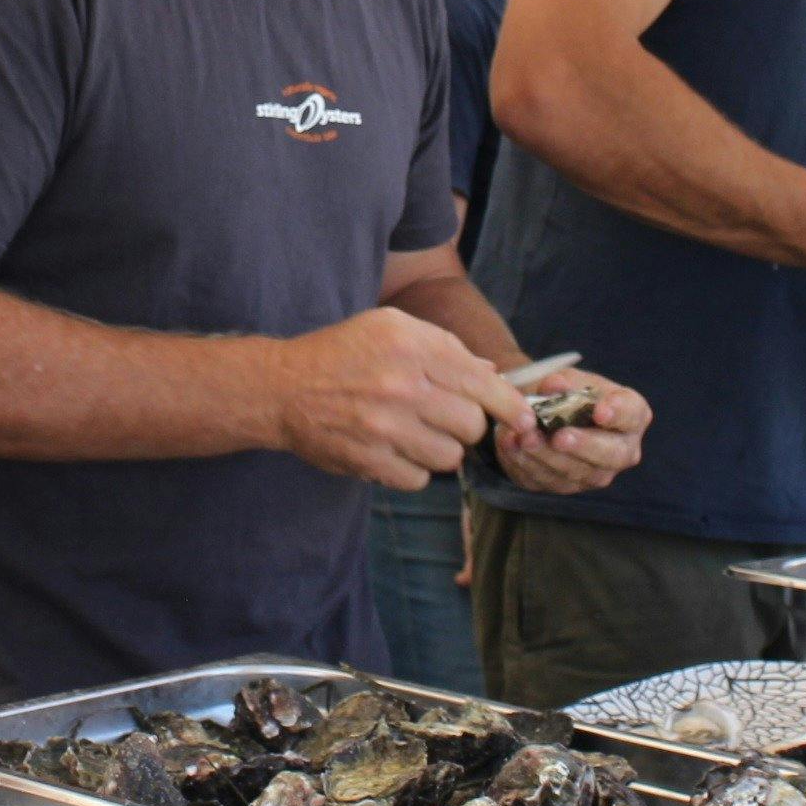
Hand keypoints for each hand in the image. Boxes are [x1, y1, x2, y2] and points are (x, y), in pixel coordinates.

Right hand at [276, 308, 534, 490]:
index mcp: (410, 345)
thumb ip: (441, 345)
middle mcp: (400, 384)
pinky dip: (414, 469)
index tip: (524, 419)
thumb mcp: (389, 327)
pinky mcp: (369, 460)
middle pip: (472, 424)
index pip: (481, 381)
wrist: (282, 387)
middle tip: (447, 417)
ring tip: (418, 433)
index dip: (510, 405)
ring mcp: (384, 426)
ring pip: (449, 456)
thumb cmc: (340, 353)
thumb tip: (489, 372)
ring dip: (441, 448)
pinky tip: (396, 450)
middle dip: (467, 424)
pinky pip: (419, 479)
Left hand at [490, 362, 650, 495]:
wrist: (541, 410)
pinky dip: (526, 463)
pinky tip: (512, 446)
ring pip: (575, 473)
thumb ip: (562, 382)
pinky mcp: (563, 485)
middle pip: (610, 455)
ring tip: (526, 438)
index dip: (618, 414)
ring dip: (547, 456)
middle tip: (560, 437)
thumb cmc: (566, 392)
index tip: (601, 411)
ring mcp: (594, 474)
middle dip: (582, 446)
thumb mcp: (566, 378)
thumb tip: (553, 386)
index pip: (632, 415)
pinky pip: (547, 481)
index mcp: (631, 416)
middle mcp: (620, 451)